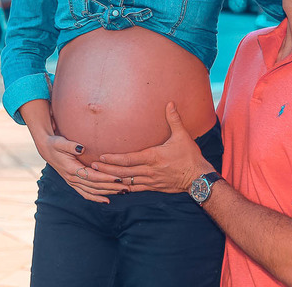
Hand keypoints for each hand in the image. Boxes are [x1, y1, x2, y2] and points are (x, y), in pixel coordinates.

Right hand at [31, 132, 121, 203]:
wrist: (46, 149)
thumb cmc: (55, 144)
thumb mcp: (60, 142)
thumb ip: (70, 145)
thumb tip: (81, 148)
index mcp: (71, 169)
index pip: (92, 176)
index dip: (106, 178)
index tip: (119, 178)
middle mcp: (72, 179)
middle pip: (95, 186)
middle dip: (111, 187)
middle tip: (127, 187)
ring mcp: (72, 182)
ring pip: (92, 192)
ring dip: (107, 193)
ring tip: (122, 192)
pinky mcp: (73, 183)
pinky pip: (86, 194)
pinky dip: (96, 198)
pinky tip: (107, 200)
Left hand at [93, 103, 209, 192]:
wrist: (199, 178)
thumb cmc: (190, 157)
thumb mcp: (182, 136)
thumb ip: (174, 120)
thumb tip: (170, 103)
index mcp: (153, 157)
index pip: (129, 159)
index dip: (114, 159)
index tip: (101, 157)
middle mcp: (149, 171)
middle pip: (123, 172)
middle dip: (107, 170)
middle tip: (92, 167)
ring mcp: (151, 181)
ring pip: (127, 182)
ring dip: (112, 179)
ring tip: (99, 177)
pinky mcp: (154, 187)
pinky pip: (136, 189)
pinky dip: (124, 187)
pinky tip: (116, 187)